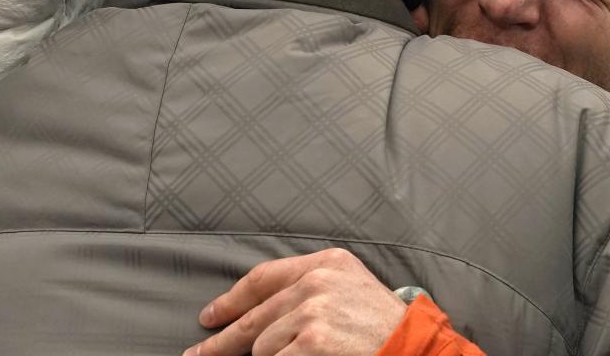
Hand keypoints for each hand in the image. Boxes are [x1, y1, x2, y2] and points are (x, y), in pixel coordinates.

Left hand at [184, 249, 406, 355]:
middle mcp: (317, 280)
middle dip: (221, 340)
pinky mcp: (313, 341)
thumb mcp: (350, 286)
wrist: (412, 344)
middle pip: (253, 315)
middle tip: (198, 354)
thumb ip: (311, 285)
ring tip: (307, 354)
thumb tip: (260, 311)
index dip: (231, 299)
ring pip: (263, 345)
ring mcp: (313, 310)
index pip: (263, 277)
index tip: (210, 316)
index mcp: (325, 262)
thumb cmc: (381, 322)